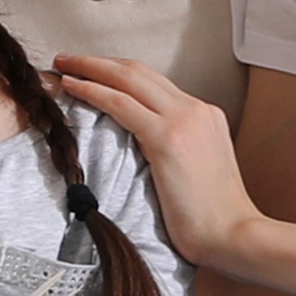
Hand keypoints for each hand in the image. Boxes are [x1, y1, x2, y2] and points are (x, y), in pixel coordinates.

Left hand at [44, 51, 257, 262]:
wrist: (233, 235)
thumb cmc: (211, 219)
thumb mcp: (195, 171)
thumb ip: (172, 150)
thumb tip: (139, 148)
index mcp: (205, 116)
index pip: (154, 84)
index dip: (119, 75)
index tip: (94, 74)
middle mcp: (196, 109)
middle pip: (139, 71)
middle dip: (100, 62)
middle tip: (68, 59)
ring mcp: (184, 120)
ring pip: (128, 78)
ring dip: (90, 68)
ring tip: (63, 66)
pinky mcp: (168, 138)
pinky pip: (121, 104)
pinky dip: (92, 91)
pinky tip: (72, 88)